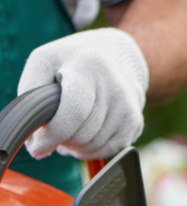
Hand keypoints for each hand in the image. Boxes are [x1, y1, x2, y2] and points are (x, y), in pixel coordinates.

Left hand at [18, 28, 148, 159]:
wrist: (114, 55)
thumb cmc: (71, 60)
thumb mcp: (43, 61)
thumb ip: (31, 94)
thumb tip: (35, 138)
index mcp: (88, 68)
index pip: (74, 112)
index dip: (53, 135)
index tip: (38, 145)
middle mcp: (114, 87)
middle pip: (84, 134)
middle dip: (62, 140)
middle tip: (53, 132)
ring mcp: (129, 106)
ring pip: (96, 145)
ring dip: (77, 146)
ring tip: (68, 131)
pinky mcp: (136, 121)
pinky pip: (110, 149)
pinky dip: (93, 150)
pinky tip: (84, 136)